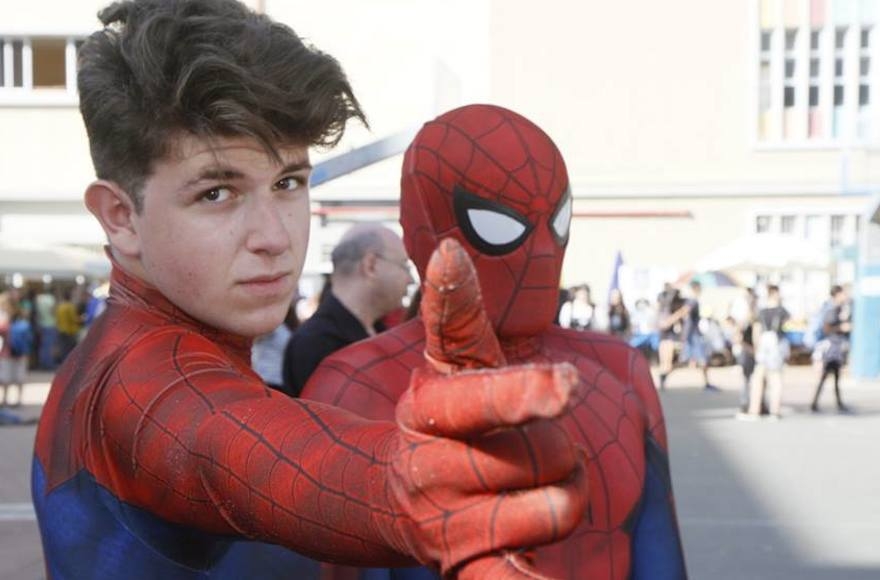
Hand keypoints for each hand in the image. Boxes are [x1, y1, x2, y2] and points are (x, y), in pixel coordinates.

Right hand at [388, 238, 587, 577]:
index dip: (526, 392)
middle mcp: (432, 471)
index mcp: (428, 411)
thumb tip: (450, 247)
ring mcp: (449, 528)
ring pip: (557, 510)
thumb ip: (456, 310)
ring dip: (564, 496)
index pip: (481, 400)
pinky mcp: (467, 571)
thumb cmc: (438, 421)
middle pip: (546, 456)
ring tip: (528, 487)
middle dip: (557, 445)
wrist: (391, 496)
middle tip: (528, 443)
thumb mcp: (447, 366)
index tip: (566, 383)